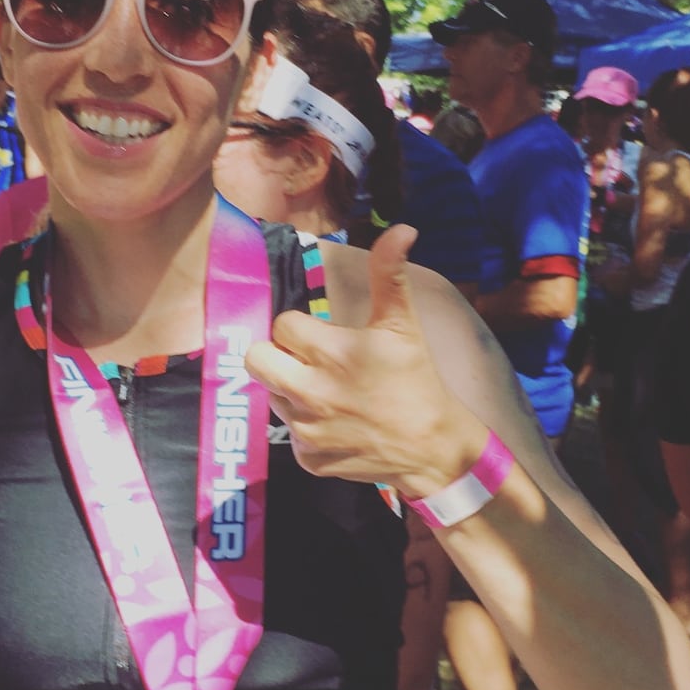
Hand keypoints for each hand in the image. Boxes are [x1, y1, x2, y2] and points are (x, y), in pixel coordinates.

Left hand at [246, 225, 487, 497]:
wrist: (434, 448)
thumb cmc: (417, 380)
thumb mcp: (403, 324)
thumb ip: (390, 274)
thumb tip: (401, 228)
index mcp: (331, 353)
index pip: (282, 324)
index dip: (301, 327)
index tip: (325, 336)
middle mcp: (310, 393)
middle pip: (255, 359)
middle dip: (276, 354)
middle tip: (307, 360)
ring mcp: (307, 430)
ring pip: (271, 395)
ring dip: (291, 389)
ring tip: (328, 392)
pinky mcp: (308, 460)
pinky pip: (289, 433)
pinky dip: (307, 427)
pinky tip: (336, 423)